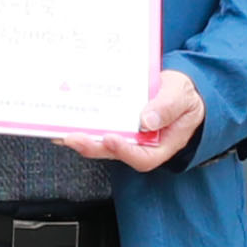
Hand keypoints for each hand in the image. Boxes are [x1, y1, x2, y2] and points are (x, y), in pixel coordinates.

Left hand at [61, 70, 209, 172]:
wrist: (179, 89)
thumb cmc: (184, 95)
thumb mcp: (181, 96)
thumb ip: (167, 108)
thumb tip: (147, 121)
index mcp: (162, 144)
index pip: (143, 157)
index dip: (125, 151)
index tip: (111, 139)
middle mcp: (140, 145)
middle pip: (115, 152)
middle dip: (93, 147)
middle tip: (73, 138)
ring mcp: (127, 137)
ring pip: (101, 144)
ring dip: (81, 139)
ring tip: (61, 133)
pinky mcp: (116, 126)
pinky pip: (97, 130)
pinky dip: (80, 128)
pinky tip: (63, 123)